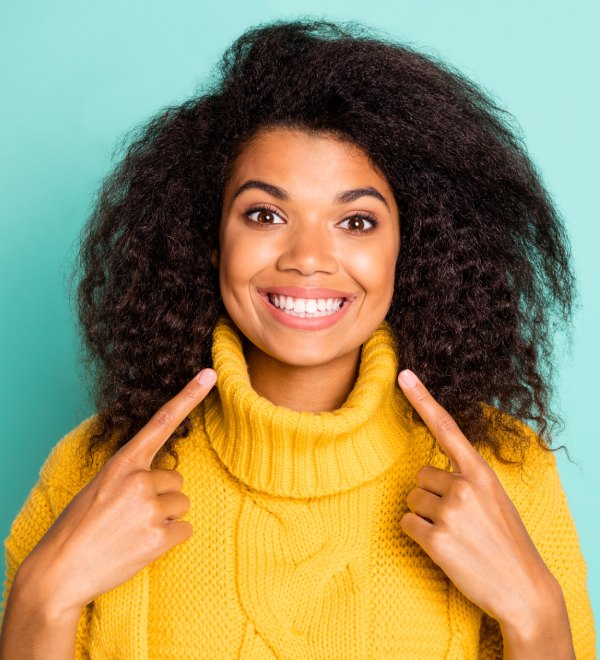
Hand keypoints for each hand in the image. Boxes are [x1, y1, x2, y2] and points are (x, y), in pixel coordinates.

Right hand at [18, 368, 217, 617]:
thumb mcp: (99, 487)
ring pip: (181, 504)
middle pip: (176, 479)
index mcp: (122, 462)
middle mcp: (138, 479)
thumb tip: (159, 474)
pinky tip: (143, 545)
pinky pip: (184, 529)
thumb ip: (129, 474)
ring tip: (134, 531)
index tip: (209, 375)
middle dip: (161, 496)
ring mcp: (149, 507)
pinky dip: (169, 539)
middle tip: (132, 515)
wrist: (58, 573)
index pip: (161, 422)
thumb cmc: (77, 528)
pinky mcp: (158, 536)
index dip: (188, 396)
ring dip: (165, 517)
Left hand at [396, 368, 558, 628]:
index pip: (447, 428)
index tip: (404, 375)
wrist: (525, 591)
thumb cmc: (507, 542)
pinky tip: (442, 548)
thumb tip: (428, 474)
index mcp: (482, 473)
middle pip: (420, 476)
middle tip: (456, 520)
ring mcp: (451, 513)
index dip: (423, 399)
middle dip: (430, 495)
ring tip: (454, 534)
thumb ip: (467, 480)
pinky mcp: (436, 540)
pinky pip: (407, 524)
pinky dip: (417, 534)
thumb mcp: (495, 500)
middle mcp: (465, 487)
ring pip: (412, 500)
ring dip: (424, 515)